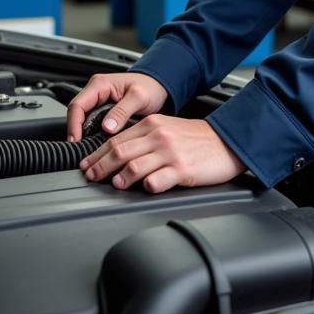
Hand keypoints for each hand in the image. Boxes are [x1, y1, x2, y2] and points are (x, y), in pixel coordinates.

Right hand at [66, 72, 168, 141]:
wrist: (158, 87)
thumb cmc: (149, 87)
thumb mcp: (139, 96)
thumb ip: (123, 110)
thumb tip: (107, 127)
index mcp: (100, 84)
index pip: (78, 105)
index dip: (74, 124)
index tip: (76, 140)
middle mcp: (96, 93)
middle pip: (76, 114)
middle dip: (76, 132)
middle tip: (79, 149)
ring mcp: (98, 103)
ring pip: (83, 120)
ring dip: (83, 135)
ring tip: (87, 151)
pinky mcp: (103, 112)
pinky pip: (92, 124)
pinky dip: (91, 135)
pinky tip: (96, 146)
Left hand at [80, 116, 246, 193]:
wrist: (226, 141)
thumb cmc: (197, 139)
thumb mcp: (168, 129)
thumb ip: (145, 138)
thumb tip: (118, 153)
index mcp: (152, 125)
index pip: (116, 139)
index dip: (97, 154)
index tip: (87, 164)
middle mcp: (159, 136)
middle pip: (119, 152)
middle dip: (100, 166)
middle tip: (91, 176)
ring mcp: (170, 153)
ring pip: (134, 166)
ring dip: (120, 178)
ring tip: (115, 185)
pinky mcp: (182, 170)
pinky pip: (158, 180)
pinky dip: (147, 186)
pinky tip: (143, 189)